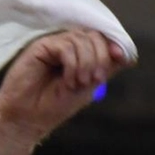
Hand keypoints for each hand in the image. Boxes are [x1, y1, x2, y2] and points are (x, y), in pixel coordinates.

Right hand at [0, 30, 132, 154]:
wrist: (28, 118)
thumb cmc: (54, 106)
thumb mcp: (88, 86)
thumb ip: (105, 68)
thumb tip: (126, 55)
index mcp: (79, 53)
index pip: (102, 39)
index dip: (113, 45)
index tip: (121, 58)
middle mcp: (67, 46)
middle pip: (95, 36)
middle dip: (101, 57)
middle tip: (95, 79)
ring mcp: (53, 45)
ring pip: (82, 39)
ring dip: (86, 63)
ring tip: (78, 83)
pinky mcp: (41, 46)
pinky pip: (66, 45)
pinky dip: (73, 63)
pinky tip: (68, 80)